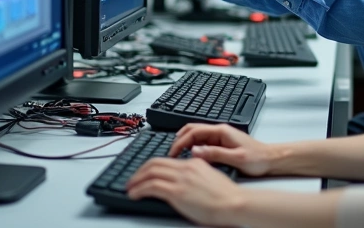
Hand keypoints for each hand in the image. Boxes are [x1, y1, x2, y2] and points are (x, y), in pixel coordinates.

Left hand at [126, 157, 244, 225]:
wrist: (233, 203)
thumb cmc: (226, 196)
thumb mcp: (210, 178)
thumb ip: (196, 176)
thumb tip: (185, 183)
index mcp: (194, 163)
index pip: (165, 159)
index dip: (150, 166)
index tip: (144, 174)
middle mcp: (185, 167)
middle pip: (154, 163)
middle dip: (140, 171)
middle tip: (133, 180)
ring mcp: (181, 179)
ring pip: (150, 173)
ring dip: (136, 180)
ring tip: (130, 188)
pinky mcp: (177, 192)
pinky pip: (151, 186)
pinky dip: (139, 189)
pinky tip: (135, 194)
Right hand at [169, 123, 276, 176]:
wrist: (271, 160)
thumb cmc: (258, 158)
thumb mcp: (236, 158)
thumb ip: (215, 154)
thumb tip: (196, 151)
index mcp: (222, 131)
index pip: (194, 131)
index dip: (180, 141)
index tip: (173, 153)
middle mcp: (220, 132)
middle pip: (192, 130)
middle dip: (179, 140)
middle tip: (171, 154)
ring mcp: (220, 138)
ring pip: (197, 137)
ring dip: (186, 144)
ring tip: (178, 157)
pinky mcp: (222, 145)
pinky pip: (203, 144)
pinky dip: (193, 149)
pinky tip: (191, 159)